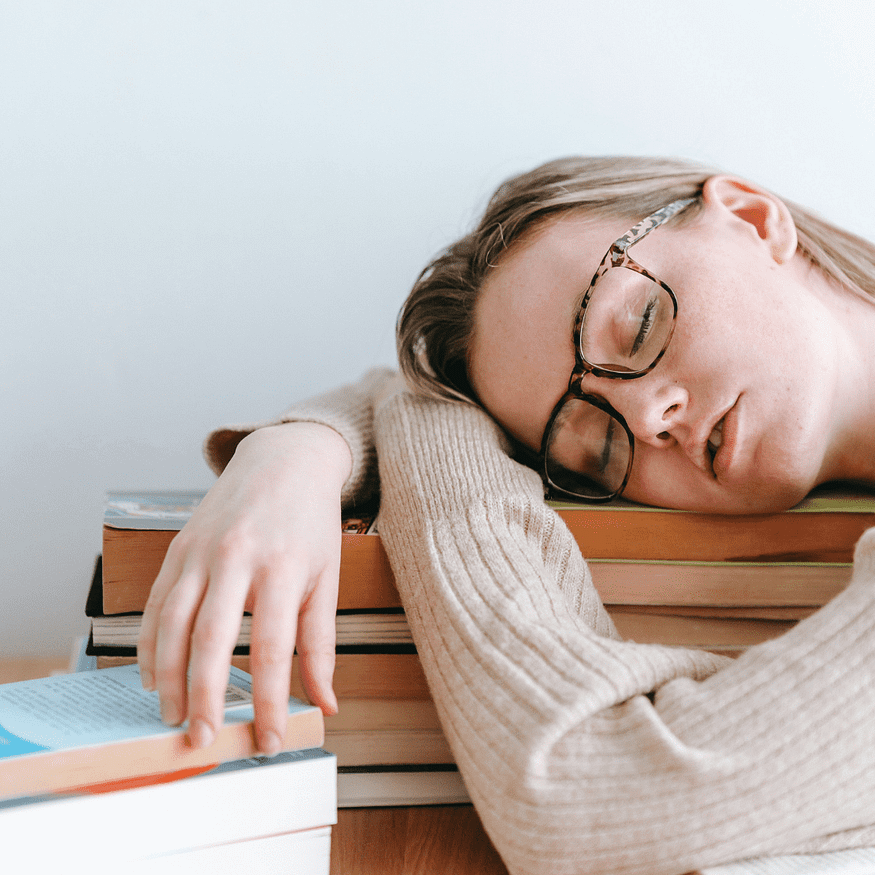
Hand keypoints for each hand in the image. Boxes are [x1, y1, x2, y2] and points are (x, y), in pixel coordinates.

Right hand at [137, 422, 351, 753]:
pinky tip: (152, 675)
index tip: (270, 741)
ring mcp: (201, 551)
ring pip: (172, 623)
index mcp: (282, 567)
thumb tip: (326, 703)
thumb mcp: (327, 577)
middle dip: (203, 696)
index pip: (272, 648)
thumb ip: (321, 642)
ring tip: (172, 717)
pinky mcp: (178, 547)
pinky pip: (155, 603)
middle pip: (210, 639)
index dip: (270, 702)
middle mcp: (236, 557)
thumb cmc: (310, 522)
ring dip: (166, 677)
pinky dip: (149, 644)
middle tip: (202, 740)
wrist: (284, 460)